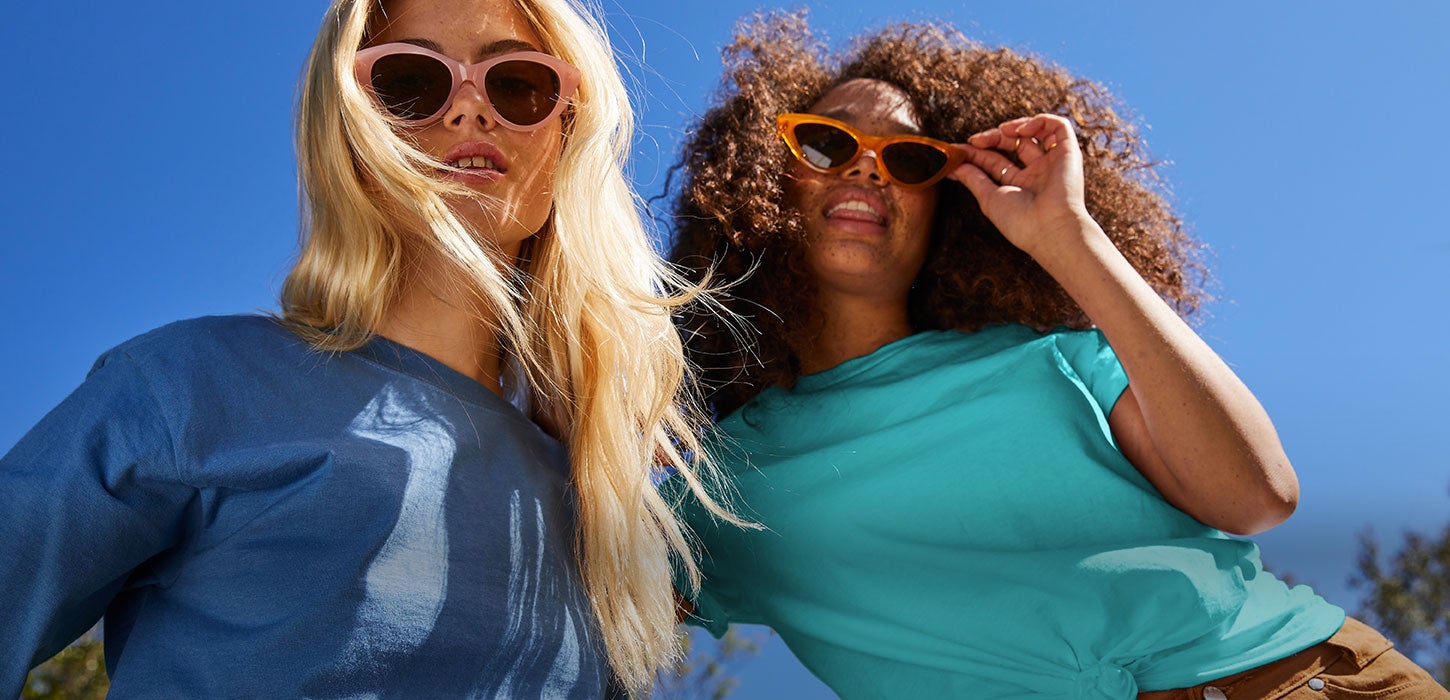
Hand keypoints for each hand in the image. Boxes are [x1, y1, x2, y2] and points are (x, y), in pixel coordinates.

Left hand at [948, 114, 1091, 258]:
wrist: (1050, 229)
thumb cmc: (1021, 221)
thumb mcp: (989, 198)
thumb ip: (972, 178)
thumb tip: (952, 166)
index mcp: (1021, 186)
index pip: (996, 161)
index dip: (977, 152)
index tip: (956, 150)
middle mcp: (1038, 173)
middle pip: (1013, 144)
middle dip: (993, 137)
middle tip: (975, 141)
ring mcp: (1053, 162)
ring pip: (1036, 132)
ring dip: (1015, 126)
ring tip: (1001, 131)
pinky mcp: (1069, 152)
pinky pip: (1058, 126)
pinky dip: (1038, 121)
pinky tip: (1020, 131)